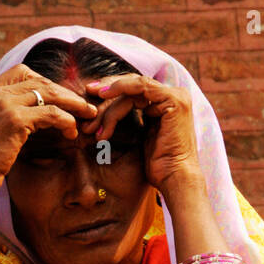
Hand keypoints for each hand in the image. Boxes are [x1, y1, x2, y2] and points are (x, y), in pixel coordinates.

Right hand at [0, 64, 98, 199]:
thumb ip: (0, 117)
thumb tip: (23, 121)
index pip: (21, 72)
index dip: (44, 82)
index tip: (59, 98)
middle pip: (39, 80)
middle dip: (64, 92)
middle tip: (83, 106)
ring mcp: (4, 103)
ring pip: (49, 93)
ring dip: (72, 104)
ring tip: (87, 116)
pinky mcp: (15, 119)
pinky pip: (51, 114)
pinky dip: (66, 121)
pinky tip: (72, 132)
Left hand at [80, 74, 200, 192]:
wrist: (175, 178)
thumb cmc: (159, 167)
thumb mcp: (142, 137)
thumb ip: (134, 120)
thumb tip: (110, 113)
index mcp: (168, 103)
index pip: (136, 90)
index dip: (113, 91)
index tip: (91, 97)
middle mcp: (174, 96)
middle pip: (134, 85)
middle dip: (108, 89)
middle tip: (88, 92)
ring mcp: (175, 96)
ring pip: (134, 88)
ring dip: (110, 102)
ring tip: (93, 116)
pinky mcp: (173, 99)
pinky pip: (141, 87)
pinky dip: (120, 89)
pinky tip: (103, 97)